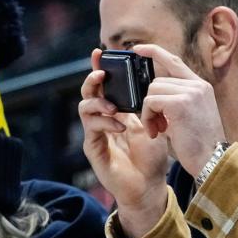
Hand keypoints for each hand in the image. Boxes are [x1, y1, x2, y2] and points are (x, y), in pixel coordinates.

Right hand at [79, 49, 169, 237]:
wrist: (150, 186)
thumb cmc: (151, 156)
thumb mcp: (153, 123)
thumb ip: (147, 104)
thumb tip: (150, 79)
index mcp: (116, 110)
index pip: (104, 84)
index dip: (99, 67)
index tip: (99, 51)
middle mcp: (103, 119)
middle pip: (89, 92)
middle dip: (93, 79)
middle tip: (103, 73)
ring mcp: (96, 134)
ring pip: (84, 108)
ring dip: (99, 102)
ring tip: (115, 107)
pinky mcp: (93, 149)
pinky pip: (91, 130)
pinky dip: (104, 123)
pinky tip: (119, 126)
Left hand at [132, 44, 227, 177]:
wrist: (212, 161)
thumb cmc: (199, 145)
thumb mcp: (191, 116)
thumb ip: (176, 100)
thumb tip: (152, 94)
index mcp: (201, 86)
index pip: (174, 61)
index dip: (154, 52)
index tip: (137, 50)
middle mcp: (197, 85)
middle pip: (157, 81)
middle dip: (151, 103)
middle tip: (157, 125)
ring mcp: (190, 93)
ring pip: (152, 91)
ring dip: (148, 113)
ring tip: (158, 130)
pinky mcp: (180, 104)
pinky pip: (150, 102)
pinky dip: (147, 118)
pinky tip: (156, 132)